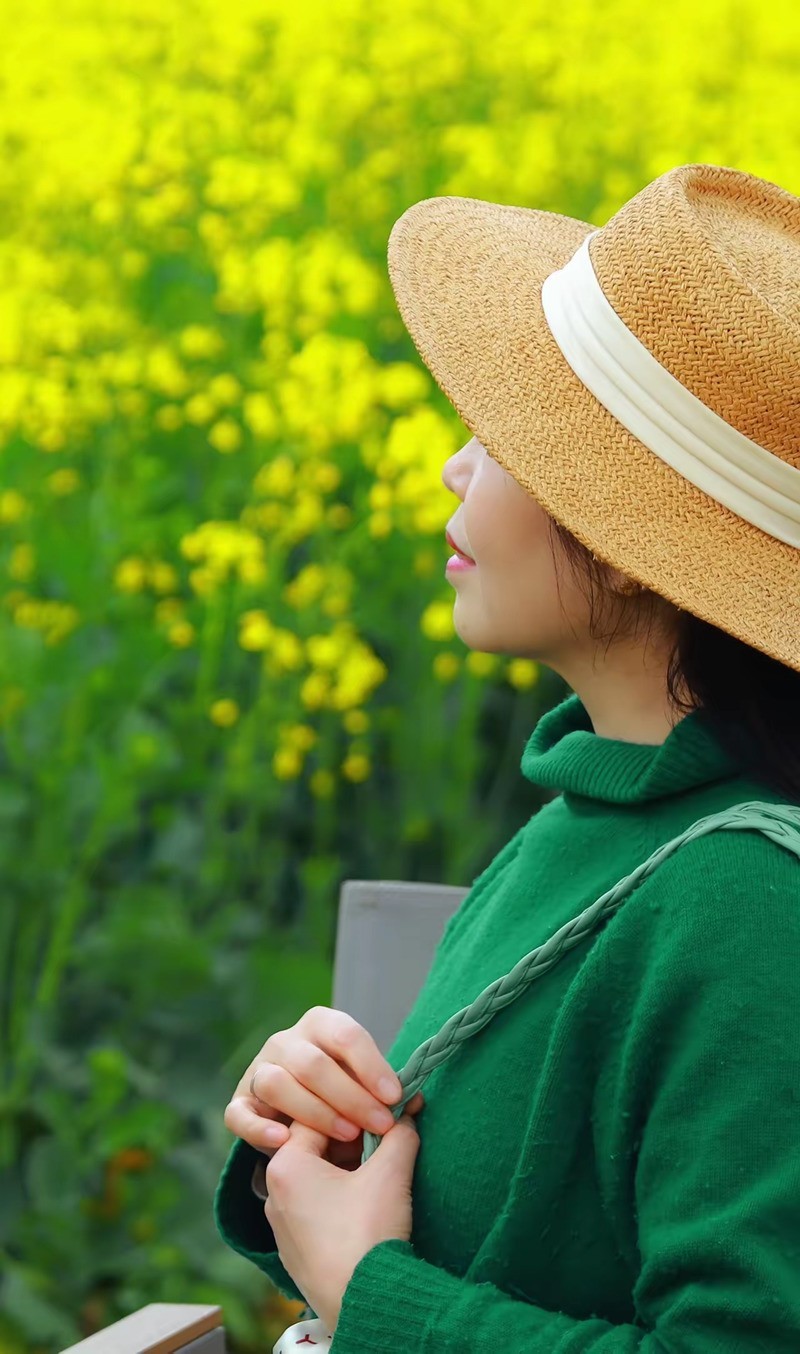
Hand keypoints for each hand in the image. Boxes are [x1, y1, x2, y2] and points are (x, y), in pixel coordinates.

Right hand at [223, 1004, 422, 1154]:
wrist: (299, 1114)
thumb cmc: (343, 1094)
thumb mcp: (365, 1087)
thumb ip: (385, 1093)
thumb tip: (415, 1103)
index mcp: (321, 1025)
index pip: (345, 1035)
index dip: (372, 1065)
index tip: (395, 1097)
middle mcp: (286, 1041)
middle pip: (313, 1063)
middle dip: (350, 1097)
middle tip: (379, 1126)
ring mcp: (258, 1070)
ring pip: (276, 1083)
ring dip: (314, 1112)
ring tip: (346, 1137)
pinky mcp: (240, 1103)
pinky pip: (239, 1114)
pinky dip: (259, 1129)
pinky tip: (283, 1142)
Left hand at [263, 1112, 421, 1332]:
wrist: (364, 1304)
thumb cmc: (368, 1232)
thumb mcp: (390, 1173)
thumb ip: (400, 1133)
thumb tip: (410, 1109)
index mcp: (285, 1166)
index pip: (319, 1117)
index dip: (354, 1110)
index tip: (382, 1113)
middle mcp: (273, 1193)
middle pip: (316, 1148)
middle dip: (352, 1141)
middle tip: (385, 1138)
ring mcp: (281, 1226)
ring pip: (315, 1179)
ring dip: (347, 1170)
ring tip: (380, 1172)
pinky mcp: (294, 1252)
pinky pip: (314, 1210)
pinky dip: (338, 1200)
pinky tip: (367, 1206)